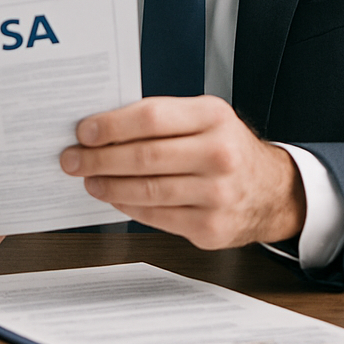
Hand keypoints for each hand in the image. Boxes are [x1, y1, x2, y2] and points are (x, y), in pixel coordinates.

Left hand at [59, 96, 304, 248]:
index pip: (151, 117)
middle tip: (73, 159)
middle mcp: (220, 154)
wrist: (271, 190)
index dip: (111, 126)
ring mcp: (218, 194)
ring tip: (89, 180)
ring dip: (108, 186)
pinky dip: (129, 207)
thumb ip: (160, 119)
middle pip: (145, 157)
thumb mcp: (203, 118)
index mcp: (213, 117)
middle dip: (99, 159)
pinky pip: (157, 217)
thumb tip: (101, 129)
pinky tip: (115, 198)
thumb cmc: (225, 148)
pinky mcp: (212, 227)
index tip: (84, 132)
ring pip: (147, 190)